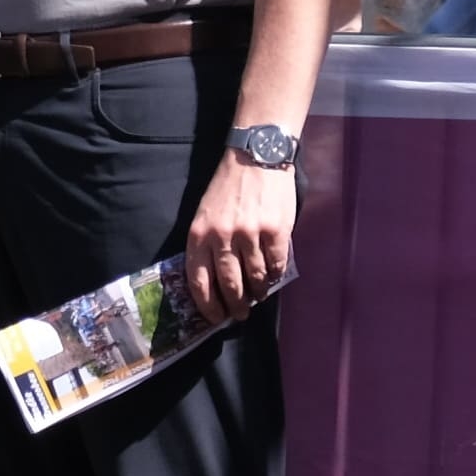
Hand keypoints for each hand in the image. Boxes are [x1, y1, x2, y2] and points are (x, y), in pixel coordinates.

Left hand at [180, 152, 295, 324]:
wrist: (255, 157)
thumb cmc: (227, 188)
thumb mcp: (204, 214)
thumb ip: (208, 244)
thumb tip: (216, 280)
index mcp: (199, 234)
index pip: (199, 280)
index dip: (207, 304)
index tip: (214, 317)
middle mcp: (223, 237)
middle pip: (229, 284)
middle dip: (234, 305)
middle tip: (239, 315)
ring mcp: (250, 235)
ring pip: (255, 277)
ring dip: (257, 292)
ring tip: (258, 297)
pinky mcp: (276, 231)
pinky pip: (276, 264)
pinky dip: (275, 275)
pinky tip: (273, 277)